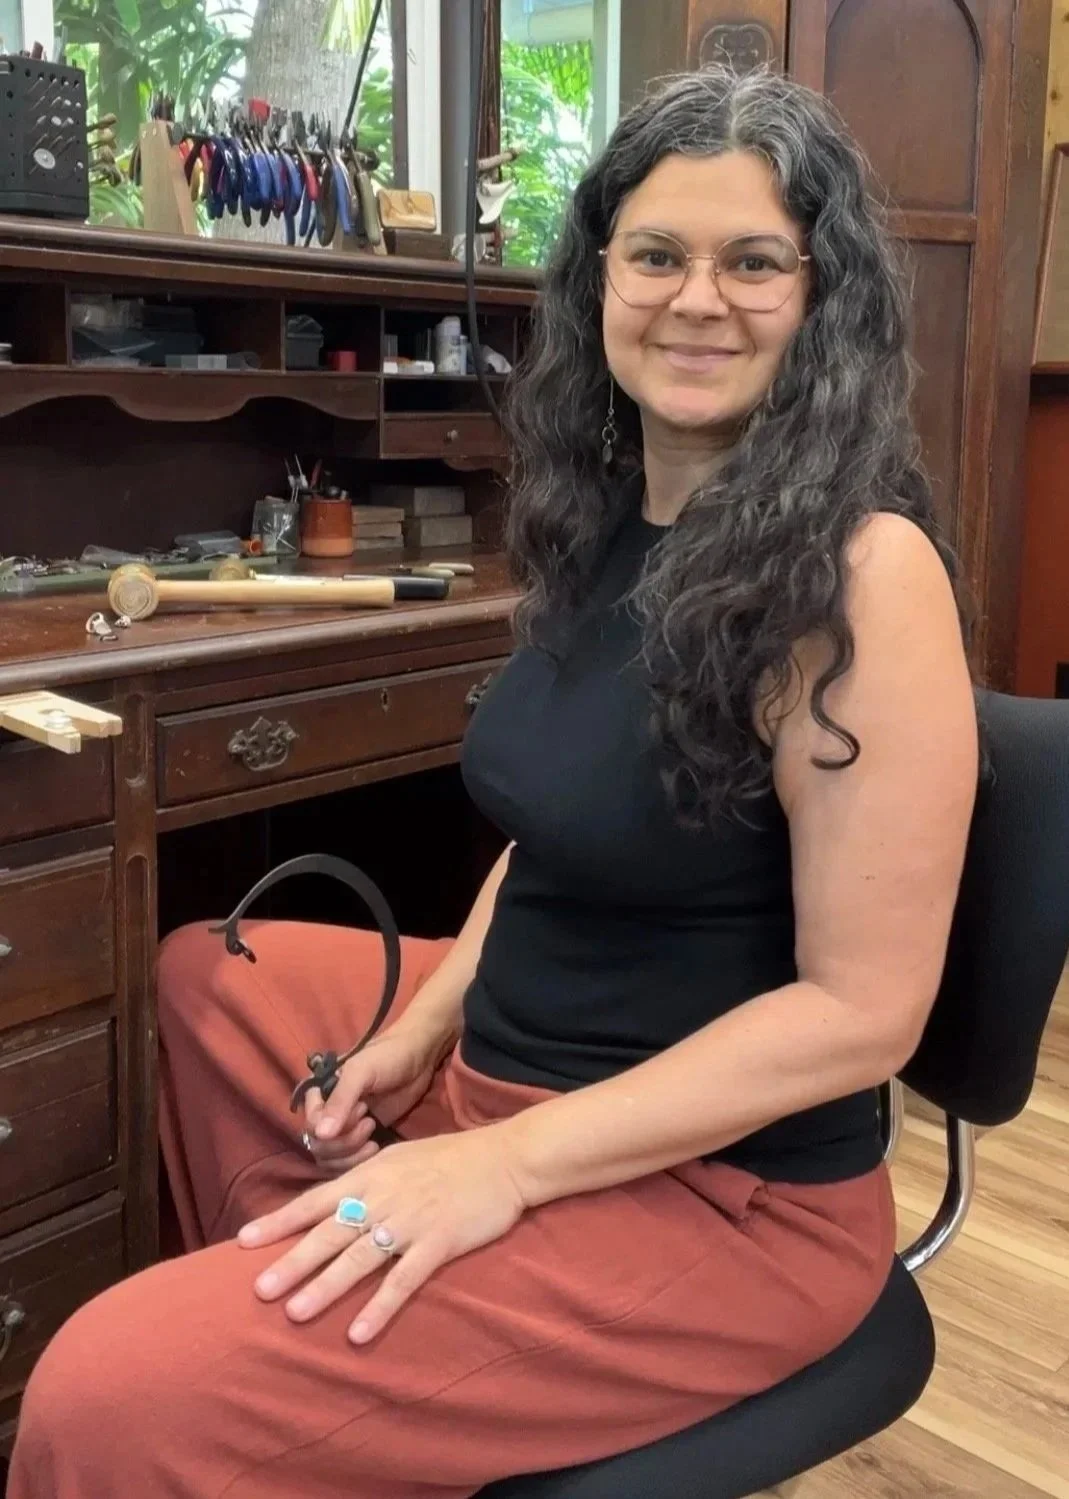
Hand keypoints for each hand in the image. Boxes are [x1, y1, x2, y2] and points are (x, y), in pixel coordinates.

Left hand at [239, 1126, 526, 1341]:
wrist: (504, 1159)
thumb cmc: (450, 1159)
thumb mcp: (399, 1159)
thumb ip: (367, 1182)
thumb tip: (332, 1204)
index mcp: (371, 1175)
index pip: (315, 1200)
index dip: (279, 1221)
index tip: (244, 1242)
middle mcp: (383, 1197)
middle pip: (329, 1233)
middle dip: (292, 1261)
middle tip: (259, 1290)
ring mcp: (410, 1221)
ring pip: (359, 1258)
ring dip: (326, 1287)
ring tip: (295, 1313)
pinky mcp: (438, 1243)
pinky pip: (403, 1280)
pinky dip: (379, 1307)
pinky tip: (358, 1333)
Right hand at [302, 1020, 449, 1172]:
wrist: (418, 1057)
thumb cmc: (387, 1057)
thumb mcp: (361, 1072)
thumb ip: (341, 1101)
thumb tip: (320, 1135)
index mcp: (320, 1094)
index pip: (310, 1126)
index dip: (331, 1127)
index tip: (361, 1107)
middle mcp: (328, 1112)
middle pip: (319, 1147)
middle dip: (343, 1143)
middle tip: (369, 1122)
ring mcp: (346, 1128)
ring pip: (332, 1159)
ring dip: (350, 1155)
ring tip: (373, 1135)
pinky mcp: (363, 1138)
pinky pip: (349, 1161)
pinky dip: (358, 1162)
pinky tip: (375, 1148)